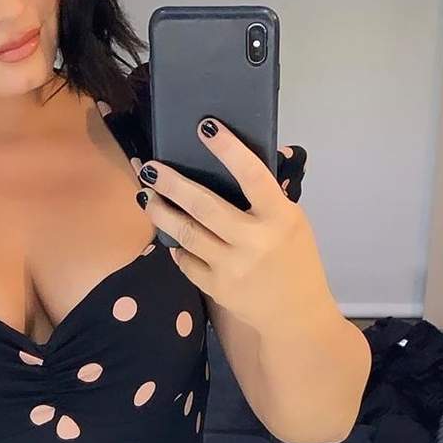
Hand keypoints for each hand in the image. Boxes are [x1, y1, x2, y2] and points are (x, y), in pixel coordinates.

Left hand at [132, 118, 314, 311]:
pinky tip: (169, 235)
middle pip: (204, 206)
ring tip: (146, 196)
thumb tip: (248, 156)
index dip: (228, 149)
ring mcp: (233, 267)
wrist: (296, 316)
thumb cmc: (295, 260)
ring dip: (161, 212)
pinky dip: (176, 246)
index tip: (205, 126)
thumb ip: (269, 196)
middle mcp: (255, 241)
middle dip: (171, 184)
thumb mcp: (293, 223)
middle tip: (149, 167)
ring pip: (186, 233)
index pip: (252, 176)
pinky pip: (186, 261)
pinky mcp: (217, 288)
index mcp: (280, 218)